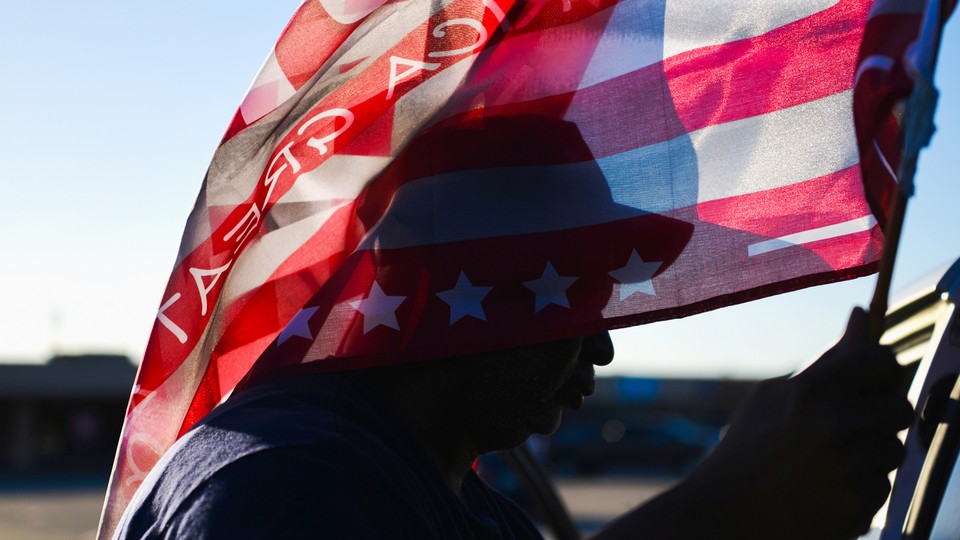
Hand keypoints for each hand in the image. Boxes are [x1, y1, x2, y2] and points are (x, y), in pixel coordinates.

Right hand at [698, 307, 913, 538]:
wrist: (727, 513)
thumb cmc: (748, 448)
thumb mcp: (775, 396)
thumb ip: (827, 359)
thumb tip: (863, 315)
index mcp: (811, 392)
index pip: (879, 360)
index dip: (880, 367)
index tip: (871, 377)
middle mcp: (835, 426)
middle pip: (899, 407)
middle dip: (879, 414)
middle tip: (848, 424)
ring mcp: (849, 469)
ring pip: (893, 449)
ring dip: (870, 452)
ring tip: (829, 459)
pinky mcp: (859, 506)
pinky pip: (882, 486)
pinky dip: (861, 486)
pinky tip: (826, 486)